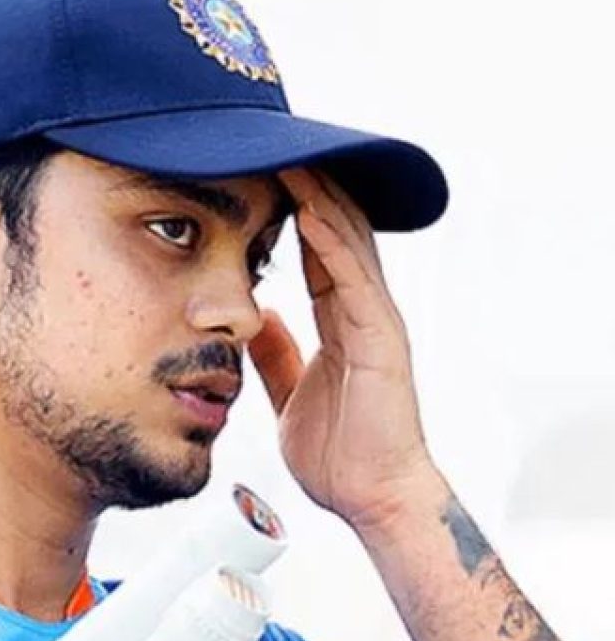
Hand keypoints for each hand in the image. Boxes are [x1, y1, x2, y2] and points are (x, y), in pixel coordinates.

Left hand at [247, 167, 435, 534]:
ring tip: (284, 153)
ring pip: (347, 242)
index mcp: (340, 324)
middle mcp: (361, 313)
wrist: (371, 497)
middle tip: (271, 143)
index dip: (290, 212)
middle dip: (306, 188)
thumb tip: (259, 319)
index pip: (315, 253)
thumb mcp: (289, 394)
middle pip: (334, 233)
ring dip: (316, 197)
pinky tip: (305, 208)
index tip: (259, 178)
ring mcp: (375, 321)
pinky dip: (330, 240)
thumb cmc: (339, 454)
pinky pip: (352, 278)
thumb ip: (278, 355)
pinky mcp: (381, 338)